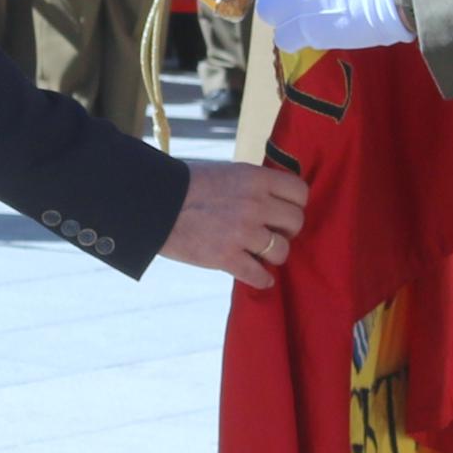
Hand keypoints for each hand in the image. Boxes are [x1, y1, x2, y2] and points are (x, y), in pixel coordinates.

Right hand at [160, 158, 312, 285]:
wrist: (152, 203)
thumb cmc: (186, 185)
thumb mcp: (227, 172)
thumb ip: (254, 184)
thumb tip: (276, 198)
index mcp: (255, 178)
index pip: (300, 192)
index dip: (295, 204)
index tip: (284, 211)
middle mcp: (254, 204)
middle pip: (296, 222)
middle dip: (286, 230)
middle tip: (272, 234)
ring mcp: (242, 232)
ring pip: (281, 252)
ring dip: (273, 256)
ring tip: (260, 254)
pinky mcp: (226, 257)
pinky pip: (260, 276)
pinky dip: (261, 279)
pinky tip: (256, 276)